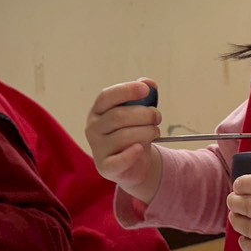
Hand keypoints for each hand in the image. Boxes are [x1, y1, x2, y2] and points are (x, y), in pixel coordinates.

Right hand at [86, 79, 163, 202]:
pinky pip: (119, 160)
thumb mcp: (138, 112)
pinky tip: (141, 149)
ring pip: (123, 136)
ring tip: (155, 132)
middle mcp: (93, 127)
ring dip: (147, 132)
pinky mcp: (106, 166)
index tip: (146, 90)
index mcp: (98, 110)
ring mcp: (97, 148)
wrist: (134, 163)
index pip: (107, 96)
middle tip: (157, 117)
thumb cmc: (133, 132)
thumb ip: (142, 96)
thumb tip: (149, 83)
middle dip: (144, 114)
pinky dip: (132, 154)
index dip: (127, 90)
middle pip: (118, 116)